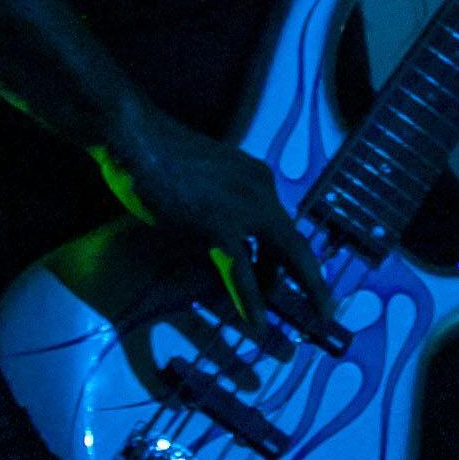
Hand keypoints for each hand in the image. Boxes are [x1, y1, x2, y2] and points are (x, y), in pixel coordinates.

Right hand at [95, 117, 332, 331]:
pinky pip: (240, 270)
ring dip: (293, 292)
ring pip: (281, 257)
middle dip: (312, 280)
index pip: (282, 226)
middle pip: (295, 244)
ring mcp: (244, 205)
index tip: (299, 282)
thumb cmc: (156, 153)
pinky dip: (250, 299)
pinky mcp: (218, 222)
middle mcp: (260, 189)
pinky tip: (256, 325)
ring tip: (307, 323)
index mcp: (256, 179)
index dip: (290, 259)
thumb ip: (222, 200)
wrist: (132, 134)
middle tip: (326, 311)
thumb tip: (221, 230)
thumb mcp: (203, 178)